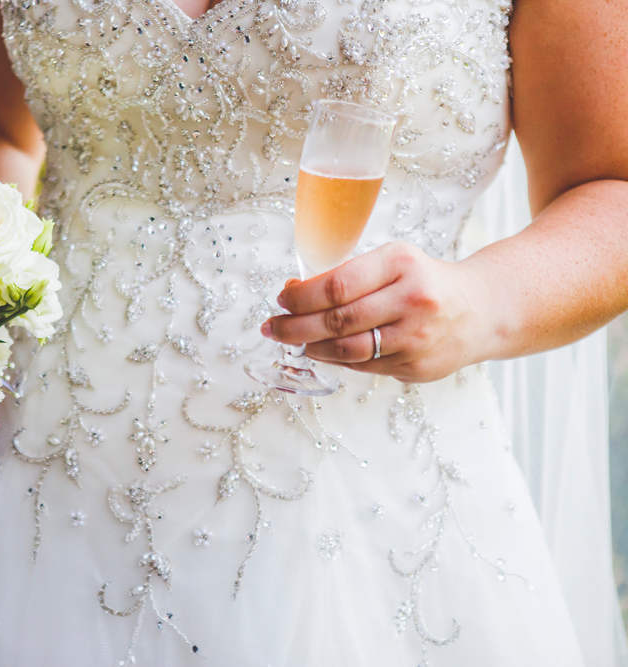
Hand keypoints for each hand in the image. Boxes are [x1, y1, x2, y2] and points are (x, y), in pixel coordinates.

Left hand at [263, 242, 490, 382]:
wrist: (482, 310)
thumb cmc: (424, 282)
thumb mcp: (393, 262)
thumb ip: (348, 276)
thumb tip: (293, 292)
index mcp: (402, 264)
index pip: (337, 286)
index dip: (301, 297)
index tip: (281, 299)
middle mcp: (413, 301)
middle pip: (338, 321)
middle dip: (295, 327)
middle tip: (272, 328)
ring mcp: (417, 338)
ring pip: (348, 350)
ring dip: (311, 347)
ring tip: (292, 340)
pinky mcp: (417, 367)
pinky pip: (364, 366)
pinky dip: (337, 359)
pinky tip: (322, 350)